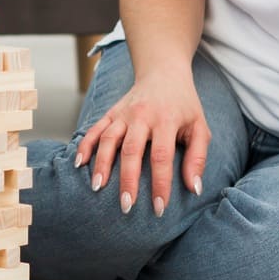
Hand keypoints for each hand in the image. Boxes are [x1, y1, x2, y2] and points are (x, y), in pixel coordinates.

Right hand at [75, 76, 209, 217]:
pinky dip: (85, 145)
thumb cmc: (185, 105)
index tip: (158, 207)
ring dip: (102, 165)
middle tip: (126, 206)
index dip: (160, 183)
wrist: (163, 72)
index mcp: (167, 120)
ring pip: (109, 140)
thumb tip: (195, 189)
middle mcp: (142, 116)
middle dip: (128, 180)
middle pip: (131, 151)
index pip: (162, 156)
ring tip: (97, 188)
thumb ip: (198, 158)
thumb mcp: (200, 127)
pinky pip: (95, 130)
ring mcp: (123, 113)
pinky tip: (79, 164)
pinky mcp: (111, 112)